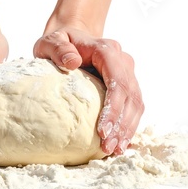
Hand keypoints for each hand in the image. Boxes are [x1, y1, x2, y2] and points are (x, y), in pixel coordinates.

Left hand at [33, 27, 143, 155]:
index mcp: (108, 50)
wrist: (72, 38)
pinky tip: (120, 143)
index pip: (117, 81)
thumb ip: (59, 49)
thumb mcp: (51, 42)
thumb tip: (72, 62)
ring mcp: (128, 73)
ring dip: (127, 129)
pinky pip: (133, 107)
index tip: (103, 130)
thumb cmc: (60, 42)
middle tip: (108, 147)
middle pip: (130, 96)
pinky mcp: (127, 85)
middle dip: (121, 124)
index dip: (113, 108)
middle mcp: (123, 61)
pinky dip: (128, 126)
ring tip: (114, 150)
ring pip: (136, 104)